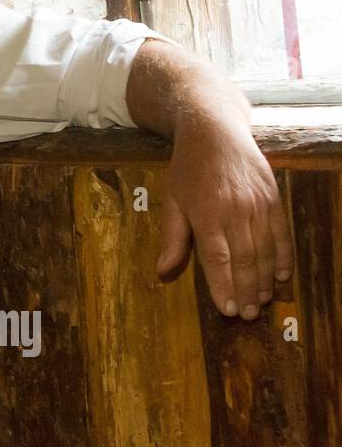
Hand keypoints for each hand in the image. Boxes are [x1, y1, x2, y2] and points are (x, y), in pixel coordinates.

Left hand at [155, 116, 293, 318]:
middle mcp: (235, 209)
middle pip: (245, 259)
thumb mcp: (172, 200)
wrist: (215, 131)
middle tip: (246, 315)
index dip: (223, 285)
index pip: (217, 257)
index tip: (226, 309)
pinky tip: (282, 277)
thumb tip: (163, 271)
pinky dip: (283, 256)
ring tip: (261, 302)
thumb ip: (173, 238)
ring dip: (265, 279)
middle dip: (247, 290)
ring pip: (265, 249)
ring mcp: (257, 203)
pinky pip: (281, 233)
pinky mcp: (273, 198)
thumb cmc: (188, 169)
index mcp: (206, 211)